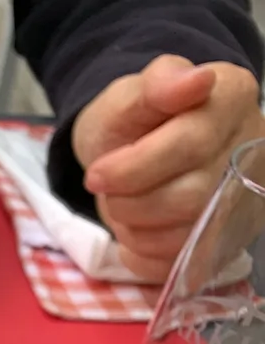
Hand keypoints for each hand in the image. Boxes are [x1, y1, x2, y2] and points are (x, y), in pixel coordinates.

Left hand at [73, 54, 263, 281]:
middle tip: (107, 190)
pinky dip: (143, 253)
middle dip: (130, 200)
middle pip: (189, 197)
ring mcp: (241, 199)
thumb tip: (198, 79)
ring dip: (135, 227)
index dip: (134, 168)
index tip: (96, 175)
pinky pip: (179, 263)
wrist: (133, 150)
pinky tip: (136, 229)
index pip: (190, 144)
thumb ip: (157, 84)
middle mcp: (248, 150)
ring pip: (186, 235)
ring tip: (124, 204)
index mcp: (232, 99)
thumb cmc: (133, 121)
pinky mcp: (224, 239)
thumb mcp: (130, 95)